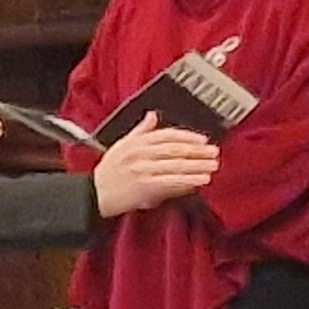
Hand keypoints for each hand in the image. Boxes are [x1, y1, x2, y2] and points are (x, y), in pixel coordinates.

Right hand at [91, 118, 222, 216]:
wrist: (94, 194)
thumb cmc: (110, 171)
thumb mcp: (122, 145)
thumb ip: (141, 130)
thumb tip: (153, 114)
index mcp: (136, 142)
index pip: (167, 135)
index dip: (187, 136)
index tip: (203, 139)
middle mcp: (140, 153)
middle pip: (175, 149)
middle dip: (197, 151)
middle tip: (214, 152)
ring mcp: (143, 169)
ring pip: (176, 165)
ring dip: (198, 165)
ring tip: (212, 165)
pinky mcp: (145, 186)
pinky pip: (172, 181)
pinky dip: (189, 180)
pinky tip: (201, 180)